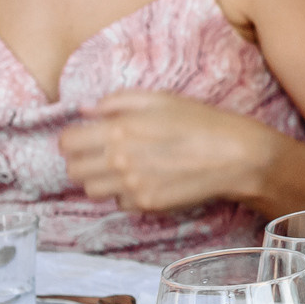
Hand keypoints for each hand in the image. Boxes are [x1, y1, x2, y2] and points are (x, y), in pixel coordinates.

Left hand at [60, 92, 278, 214]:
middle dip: (84, 161)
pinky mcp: (147, 204)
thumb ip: (117, 101)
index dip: (74, 139)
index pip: (66, 142)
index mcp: (119, 129)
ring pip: (92, 190)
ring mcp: (132, 186)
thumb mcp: (162, 99)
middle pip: (73, 170)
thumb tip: (84, 109)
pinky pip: (119, 203)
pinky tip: (146, 182)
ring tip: (123, 171)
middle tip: (104, 156)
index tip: (86, 138)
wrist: (238, 157)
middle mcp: (120, 160)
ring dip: (101, 181)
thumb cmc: (202, 122)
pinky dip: (126, 195)